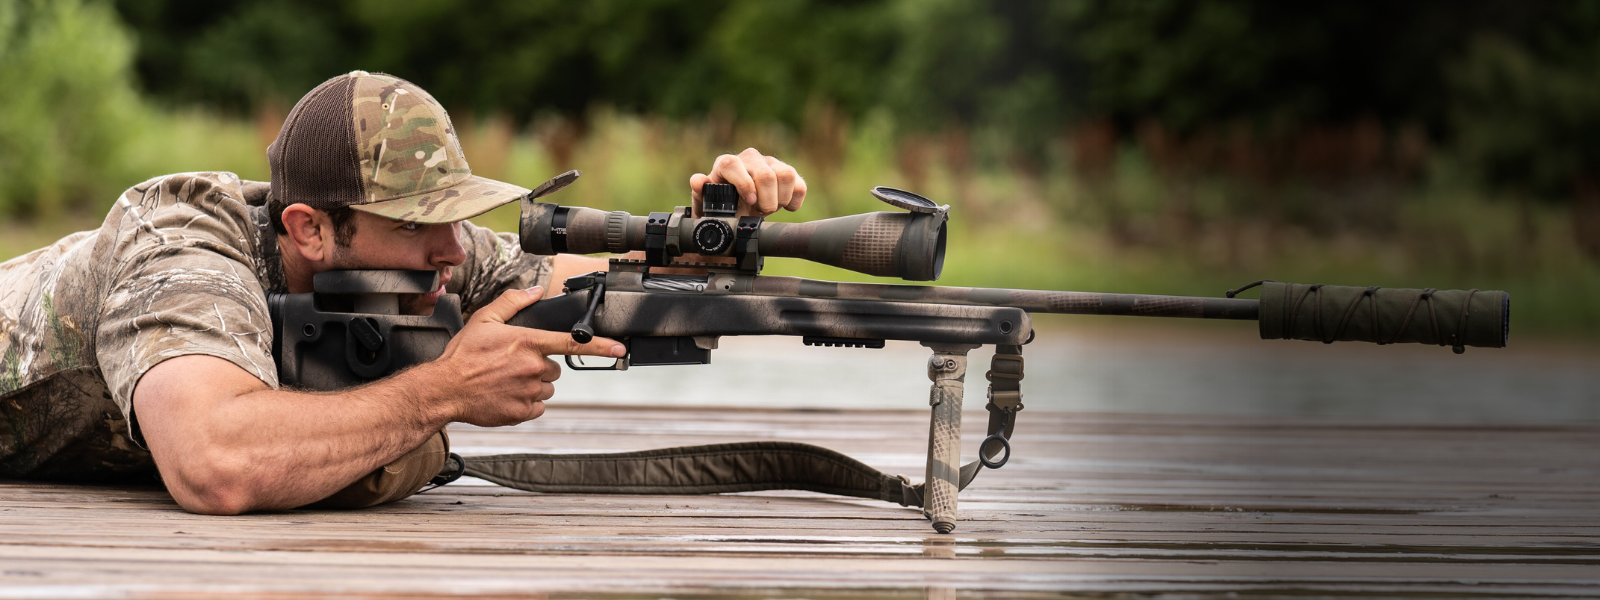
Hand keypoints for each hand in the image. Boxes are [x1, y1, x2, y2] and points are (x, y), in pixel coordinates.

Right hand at [432, 286, 624, 426]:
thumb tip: (534, 292)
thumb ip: (513, 303)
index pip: (571, 342)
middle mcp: (532, 368)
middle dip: (539, 366)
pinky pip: (537, 407)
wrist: (445, 389)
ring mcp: (529, 392)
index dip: (600, 345)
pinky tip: (506, 394)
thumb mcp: (485, 320)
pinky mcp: (522, 412)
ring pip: (547, 388)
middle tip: (513, 364)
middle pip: (554, 368)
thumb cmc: (463, 356)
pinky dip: (526, 403)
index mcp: (527, 342)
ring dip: (533, 385)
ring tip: (506, 380)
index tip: (619, 348)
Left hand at [690, 148, 806, 216]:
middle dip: (765, 200)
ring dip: (780, 200)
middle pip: (765, 174)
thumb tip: (698, 181)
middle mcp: (750, 159)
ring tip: (768, 208)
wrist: (739, 212)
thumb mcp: (707, 206)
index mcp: (727, 164)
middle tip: (758, 211)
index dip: (743, 184)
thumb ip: (701, 193)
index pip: (733, 164)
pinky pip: (800, 185)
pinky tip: (783, 206)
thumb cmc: (721, 208)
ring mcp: (771, 164)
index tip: (749, 202)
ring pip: (787, 175)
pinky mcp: (788, 174)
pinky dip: (794, 201)